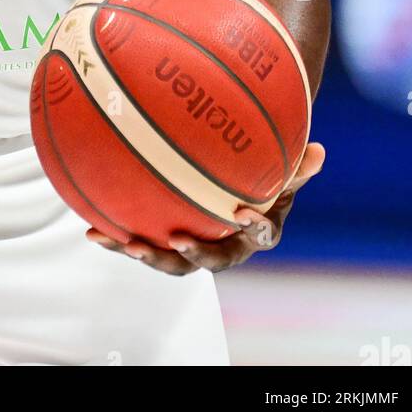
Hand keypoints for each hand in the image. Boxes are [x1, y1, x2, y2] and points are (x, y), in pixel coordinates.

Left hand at [86, 141, 325, 273]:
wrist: (240, 187)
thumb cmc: (263, 173)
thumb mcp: (281, 168)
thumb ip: (295, 164)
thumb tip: (321, 151)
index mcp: (257, 230)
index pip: (262, 235)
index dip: (255, 228)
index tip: (245, 215)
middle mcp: (225, 246)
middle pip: (210, 260)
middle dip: (191, 255)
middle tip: (175, 242)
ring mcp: (194, 246)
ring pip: (170, 260)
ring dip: (144, 253)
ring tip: (121, 242)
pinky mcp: (165, 241)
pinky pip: (141, 240)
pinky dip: (117, 237)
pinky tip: (90, 227)